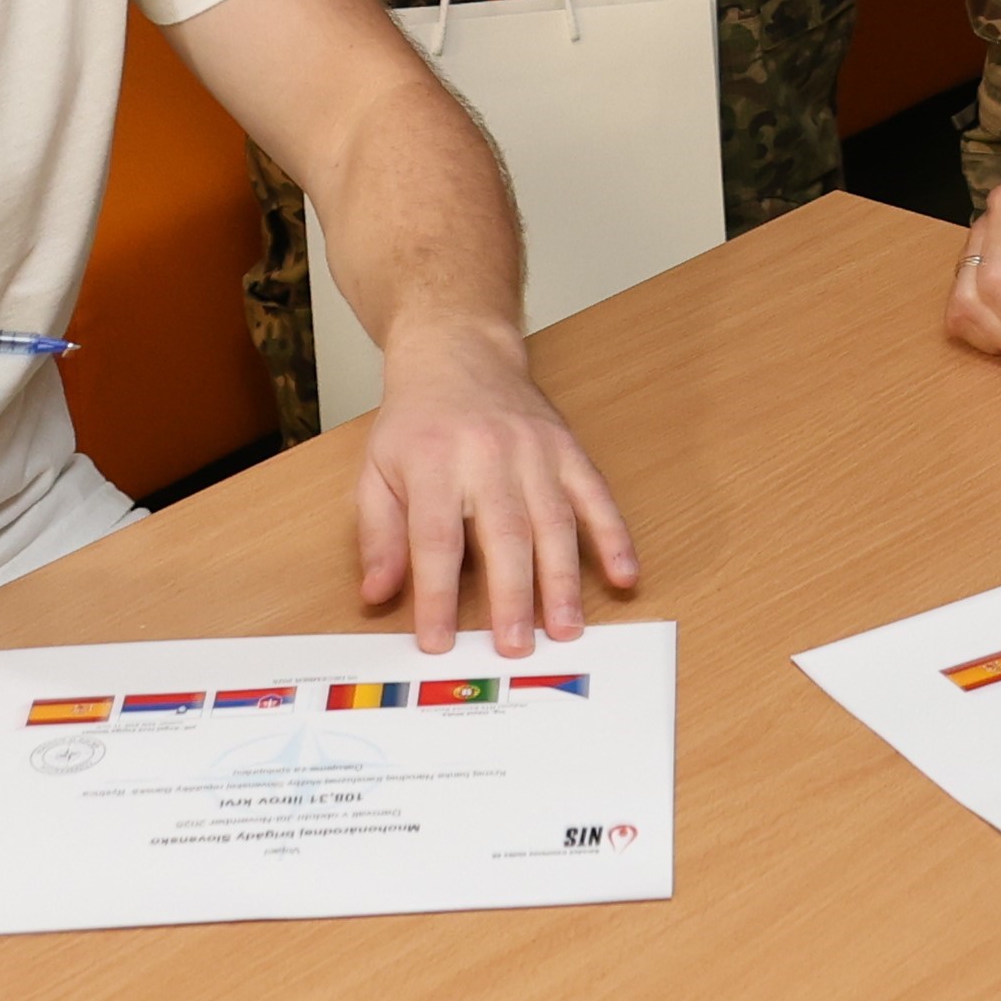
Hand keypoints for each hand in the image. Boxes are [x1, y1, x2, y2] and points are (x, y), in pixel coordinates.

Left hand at [353, 329, 642, 652]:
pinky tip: (624, 575)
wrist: (458, 352)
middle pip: (504, 533)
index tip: (439, 642)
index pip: (435, 538)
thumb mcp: (376, 472)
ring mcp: (535, 450)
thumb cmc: (417, 423)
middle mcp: (488, 455)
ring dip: (564, 579)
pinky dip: (615, 536)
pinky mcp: (567, 448)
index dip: (436, 595)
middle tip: (515, 648)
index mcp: (433, 462)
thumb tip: (377, 594)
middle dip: (512, 595)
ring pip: (554, 520)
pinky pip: (596, 495)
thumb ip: (379, 536)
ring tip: (567, 628)